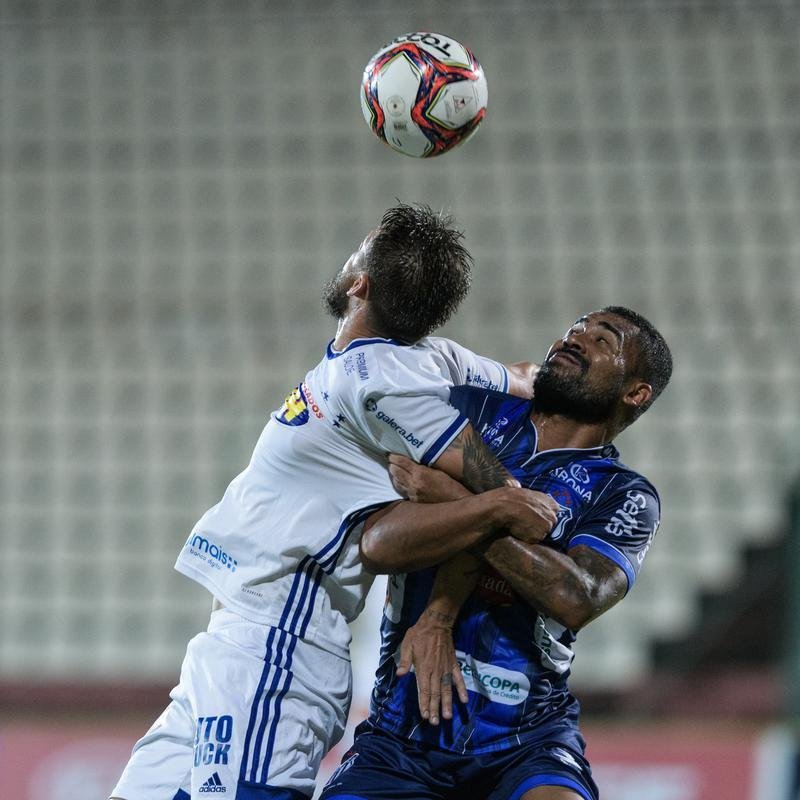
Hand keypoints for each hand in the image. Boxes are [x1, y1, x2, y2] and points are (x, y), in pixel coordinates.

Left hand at [388, 454, 470, 502]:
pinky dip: (399, 484)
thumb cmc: (450, 484)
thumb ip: (422, 467)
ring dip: (394, 475)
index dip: (394, 457)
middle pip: (395, 471)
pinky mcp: (413, 501)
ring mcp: (412, 494)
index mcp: (420, 473)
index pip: (401, 462)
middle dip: (392, 465)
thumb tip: (410, 462)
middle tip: (391, 460)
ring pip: (396, 482)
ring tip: (394, 470)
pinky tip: (400, 481)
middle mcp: (414, 484)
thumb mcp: (437, 471)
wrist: (456, 501)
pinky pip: (401, 491)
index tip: (390, 454)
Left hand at [395, 610, 468, 724]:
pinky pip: (458, 678)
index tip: (425, 716)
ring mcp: (445, 668)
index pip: (424, 689)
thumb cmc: (419, 634)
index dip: (424, 703)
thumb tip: (400, 675)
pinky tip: (464, 700)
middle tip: (435, 723)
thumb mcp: (407, 644)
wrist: (436, 623)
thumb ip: (405, 661)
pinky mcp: (453, 664)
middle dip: (435, 708)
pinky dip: (461, 689)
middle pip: (435, 693)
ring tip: (447, 717)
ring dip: (447, 703)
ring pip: (447, 689)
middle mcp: (435, 670)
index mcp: (423, 667)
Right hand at [493, 486, 559, 543]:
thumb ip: (527, 493)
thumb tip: (516, 484)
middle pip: (550, 524)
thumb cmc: (510, 497)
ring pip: (542, 532)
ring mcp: (547, 527)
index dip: (544, 514)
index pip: (554, 512)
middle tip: (527, 521)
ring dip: (534, 531)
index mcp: (551, 503)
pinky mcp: (539, 536)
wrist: (504, 507)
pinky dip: (528, 537)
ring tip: (521, 525)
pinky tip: (519, 530)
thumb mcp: (523, 489)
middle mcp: (552, 515)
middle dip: (541, 524)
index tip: (536, 515)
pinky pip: (534, 539)